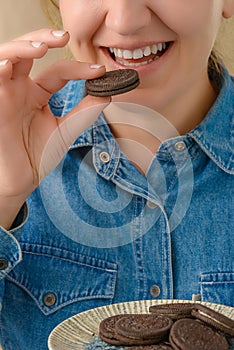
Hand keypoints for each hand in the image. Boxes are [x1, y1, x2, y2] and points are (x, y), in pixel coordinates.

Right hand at [0, 29, 108, 227]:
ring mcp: (5, 93)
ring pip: (7, 57)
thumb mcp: (65, 131)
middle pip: (27, 51)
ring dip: (21, 48)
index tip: (100, 72)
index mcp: (37, 93)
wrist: (23, 179)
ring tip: (42, 48)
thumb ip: (84, 112)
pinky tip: (8, 65)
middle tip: (65, 36)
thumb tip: (107, 94)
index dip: (78, 69)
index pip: (58, 70)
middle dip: (44, 38)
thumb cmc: (38, 155)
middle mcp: (20, 88)